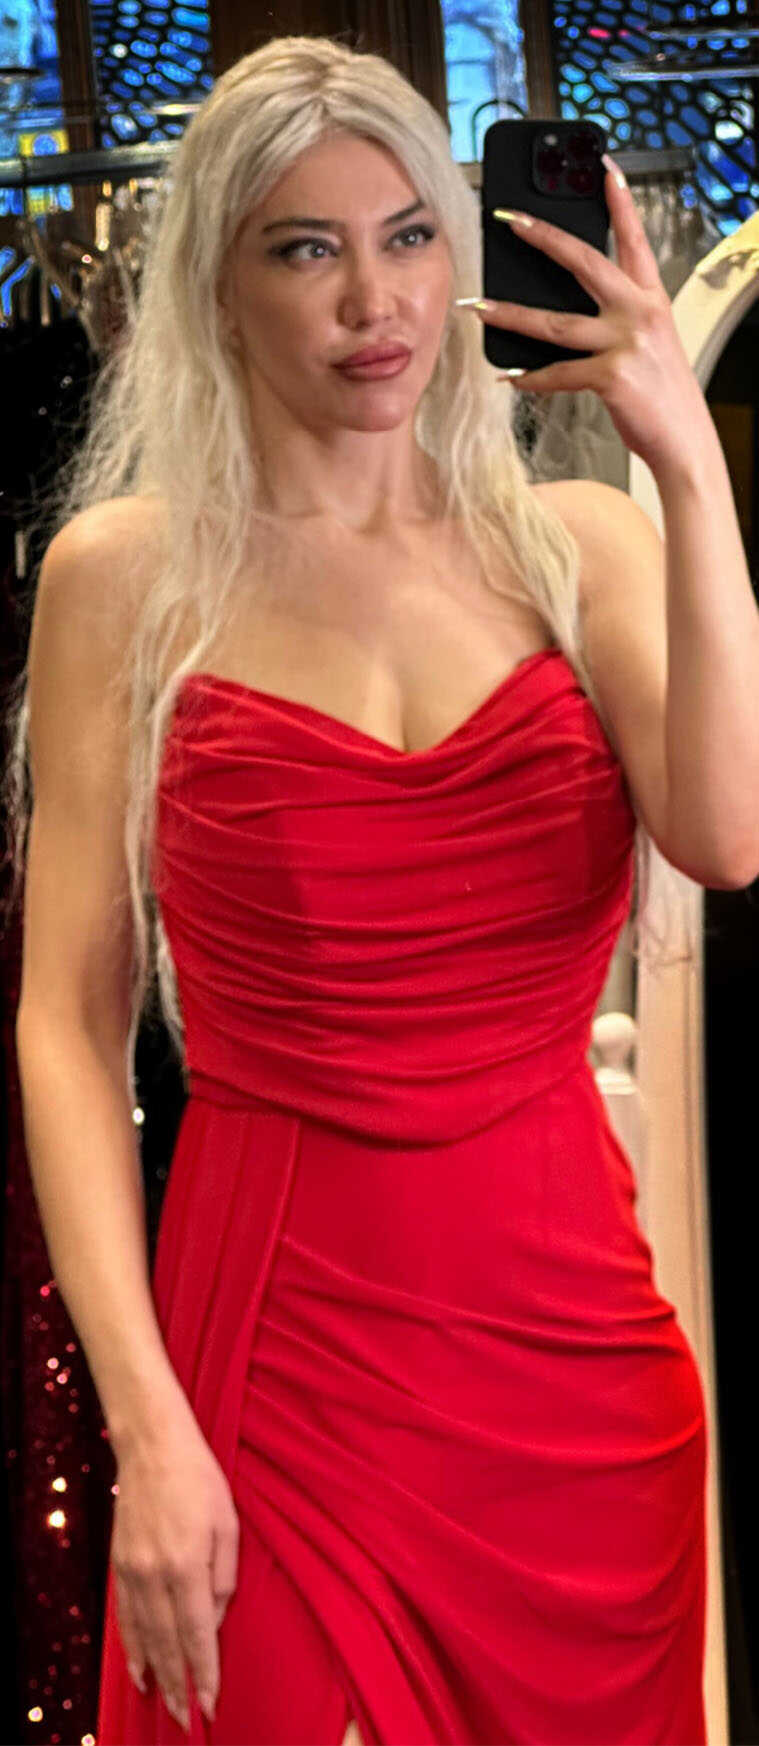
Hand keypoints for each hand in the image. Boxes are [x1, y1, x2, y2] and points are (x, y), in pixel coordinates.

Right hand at [110, 1410, 239, 1730]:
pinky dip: (132, 1646)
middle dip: (178, 1685)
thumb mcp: (227, 1523)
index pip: (196, 1633)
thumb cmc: (199, 1478)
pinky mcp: (118, 1563)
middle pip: (166, 1643)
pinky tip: (138, 1666)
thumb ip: (225, 1576)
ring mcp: (131, 1569)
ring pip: (141, 1635)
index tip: (209, 1703)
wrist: (152, 1445)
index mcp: (187, 1563)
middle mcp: (154, 1573)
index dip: (203, 1672)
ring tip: (164, 1702)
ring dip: (154, 1673)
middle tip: (187, 1721)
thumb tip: (215, 1620)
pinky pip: (125, 1616)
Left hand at [463, 156, 710, 477]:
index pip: (634, 239)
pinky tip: (510, 378)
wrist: (685, 441)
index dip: (620, 201)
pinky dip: (530, 379)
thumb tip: (571, 310)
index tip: (603, 168)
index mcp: (651, 300)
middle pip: (584, 261)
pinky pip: (557, 374)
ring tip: (480, 307)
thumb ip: (620, 319)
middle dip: (542, 236)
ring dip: (511, 314)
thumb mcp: (651, 344)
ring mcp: (626, 343)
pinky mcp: (611, 377)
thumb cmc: (663, 395)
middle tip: (509, 218)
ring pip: (554, 322)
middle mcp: (640, 313)